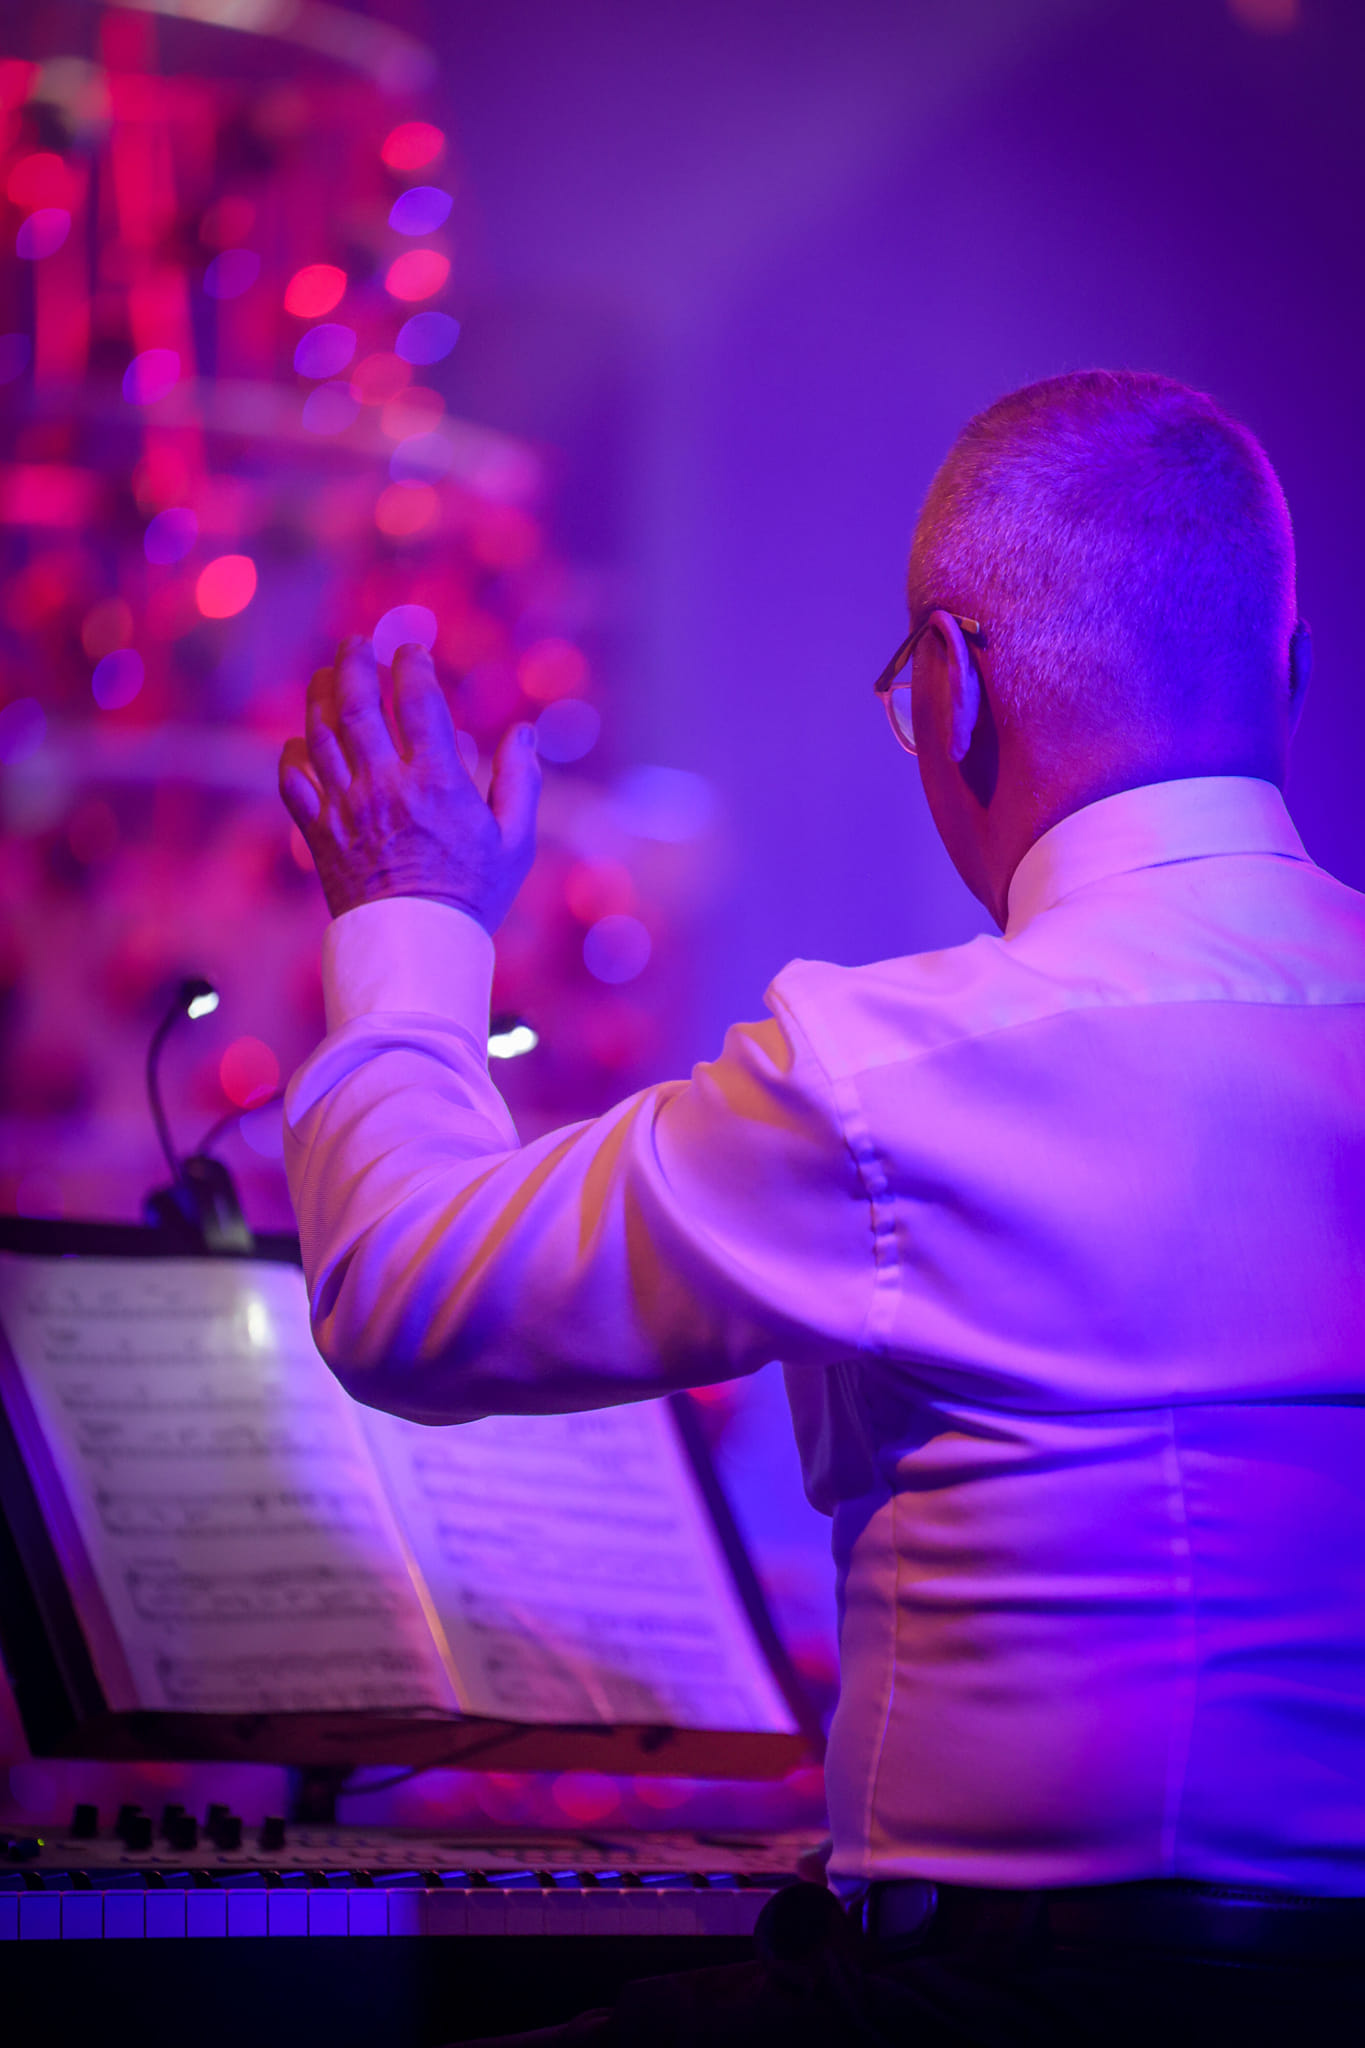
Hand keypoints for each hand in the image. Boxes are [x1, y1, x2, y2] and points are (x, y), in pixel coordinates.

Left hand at [278, 636, 540, 932]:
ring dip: (321, 697)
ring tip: (327, 676)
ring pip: (321, 735)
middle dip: (357, 665)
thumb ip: (521, 781)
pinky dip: (292, 755)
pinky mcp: (319, 834)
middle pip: (359, 705)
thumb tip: (524, 731)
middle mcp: (384, 786)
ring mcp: (346, 808)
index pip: (420, 702)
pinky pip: (293, 783)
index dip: (414, 666)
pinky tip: (301, 743)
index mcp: (436, 782)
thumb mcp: (515, 841)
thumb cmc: (473, 896)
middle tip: (358, 644)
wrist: (417, 948)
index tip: (413, 651)